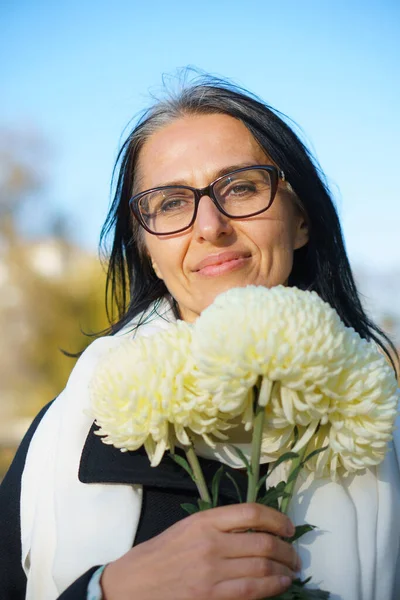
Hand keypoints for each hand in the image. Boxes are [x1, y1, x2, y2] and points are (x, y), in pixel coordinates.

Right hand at [101, 503, 299, 599]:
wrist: (132, 585)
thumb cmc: (159, 555)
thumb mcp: (187, 528)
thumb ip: (218, 527)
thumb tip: (256, 531)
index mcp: (204, 520)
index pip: (252, 513)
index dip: (278, 519)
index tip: (288, 527)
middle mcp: (211, 543)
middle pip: (264, 542)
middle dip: (287, 550)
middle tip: (294, 555)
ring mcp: (212, 572)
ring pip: (263, 567)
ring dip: (285, 570)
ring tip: (291, 571)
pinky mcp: (211, 597)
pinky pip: (253, 590)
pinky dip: (273, 587)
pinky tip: (280, 585)